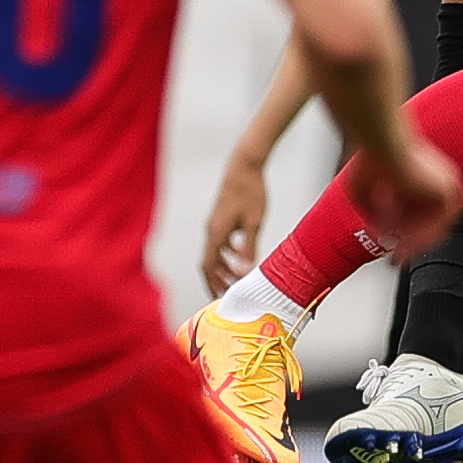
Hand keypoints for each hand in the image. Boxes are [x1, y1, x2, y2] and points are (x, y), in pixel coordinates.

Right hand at [202, 153, 270, 294]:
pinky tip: (240, 255)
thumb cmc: (250, 191)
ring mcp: (215, 223)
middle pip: (209, 261)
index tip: (218, 298)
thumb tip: (246, 270)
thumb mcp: (254, 222)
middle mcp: (212, 229)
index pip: (208, 265)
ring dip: (223, 266)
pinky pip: (220, 241)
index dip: (212, 283)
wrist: (244, 165)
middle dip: (217, 279)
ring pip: (215, 251)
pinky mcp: (222, 217)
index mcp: (216, 233)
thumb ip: (249, 247)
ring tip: (235, 278)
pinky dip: (227, 252)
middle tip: (226, 294)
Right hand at [356, 133, 462, 258]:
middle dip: (410, 244)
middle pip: (429, 223)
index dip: (405, 234)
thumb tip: (377, 234)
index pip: (420, 214)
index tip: (391, 247)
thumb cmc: (370, 159)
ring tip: (395, 252)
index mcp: (422, 175)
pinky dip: (420, 238)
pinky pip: (440, 226)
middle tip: (395, 260)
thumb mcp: (366, 193)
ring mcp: (446, 184)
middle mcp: (437, 178)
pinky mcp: (448, 191)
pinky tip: (403, 243)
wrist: (380, 144)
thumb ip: (375, 215)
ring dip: (412, 243)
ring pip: (435, 227)